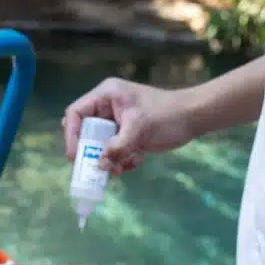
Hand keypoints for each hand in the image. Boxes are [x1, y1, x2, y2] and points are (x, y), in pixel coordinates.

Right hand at [63, 78, 195, 174]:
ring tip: (122, 168)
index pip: (76, 113)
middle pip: (86, 133)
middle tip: (99, 167)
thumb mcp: (139, 128)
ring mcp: (117, 123)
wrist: (193, 118)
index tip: (75, 156)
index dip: (71, 135)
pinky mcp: (127, 136)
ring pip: (100, 146)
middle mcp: (107, 108)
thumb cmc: (167, 115)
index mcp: (106, 96)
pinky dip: (122, 160)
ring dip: (109, 160)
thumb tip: (100, 164)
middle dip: (93, 152)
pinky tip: (137, 160)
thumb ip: (118, 146)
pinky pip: (114, 152)